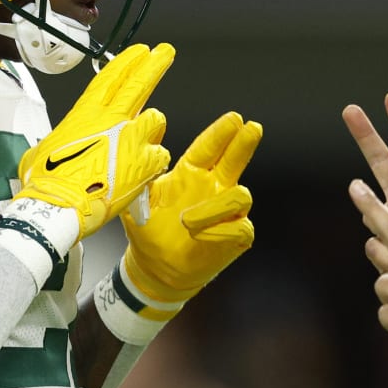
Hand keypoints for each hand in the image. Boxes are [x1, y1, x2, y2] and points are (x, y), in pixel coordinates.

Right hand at [19, 43, 173, 236]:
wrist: (59, 206)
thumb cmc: (47, 183)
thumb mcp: (45, 149)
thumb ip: (66, 140)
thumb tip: (63, 144)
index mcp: (86, 114)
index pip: (111, 77)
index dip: (127, 62)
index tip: (140, 52)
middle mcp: (111, 120)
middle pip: (139, 83)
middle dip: (155, 65)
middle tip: (165, 53)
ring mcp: (131, 138)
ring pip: (156, 119)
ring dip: (151, 128)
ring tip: (140, 144)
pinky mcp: (145, 162)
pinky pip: (161, 154)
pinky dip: (154, 162)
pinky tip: (143, 171)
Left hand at [123, 112, 261, 308]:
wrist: (156, 268)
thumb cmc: (149, 231)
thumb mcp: (138, 202)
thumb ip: (141, 179)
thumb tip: (137, 151)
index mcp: (191, 174)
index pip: (208, 148)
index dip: (220, 134)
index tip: (234, 119)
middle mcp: (213, 188)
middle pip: (235, 160)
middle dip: (243, 144)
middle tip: (251, 128)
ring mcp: (226, 212)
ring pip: (240, 196)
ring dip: (215, 207)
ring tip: (188, 221)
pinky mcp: (235, 236)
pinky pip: (239, 228)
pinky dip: (219, 231)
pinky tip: (200, 236)